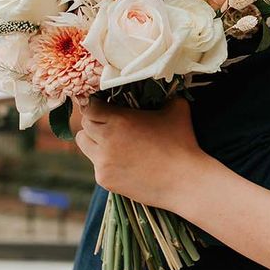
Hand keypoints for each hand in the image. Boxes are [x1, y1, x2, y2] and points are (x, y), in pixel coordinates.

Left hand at [75, 97, 204, 209]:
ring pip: (84, 144)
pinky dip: (105, 160)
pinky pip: (95, 164)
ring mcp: (103, 162)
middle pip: (84, 124)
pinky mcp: (105, 179)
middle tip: (110, 122)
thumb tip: (163, 89)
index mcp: (119, 120)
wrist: (184, 181)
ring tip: (111, 140)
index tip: (104, 105)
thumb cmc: (183, 142)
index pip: (90, 106)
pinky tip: (124, 161)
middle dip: (95, 121)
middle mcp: (106, 140)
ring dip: (93, 139)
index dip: (96, 104)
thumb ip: (164, 95)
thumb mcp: (177, 108)